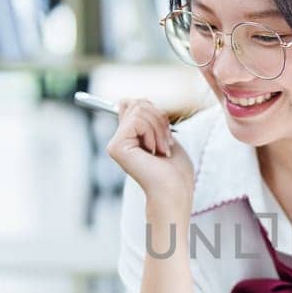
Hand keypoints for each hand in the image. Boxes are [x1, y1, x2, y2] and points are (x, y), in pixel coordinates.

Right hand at [106, 97, 193, 214]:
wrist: (174, 190)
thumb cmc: (175, 171)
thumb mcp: (163, 136)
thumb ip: (147, 119)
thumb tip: (126, 101)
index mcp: (130, 137)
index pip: (134, 104)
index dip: (154, 111)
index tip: (166, 133)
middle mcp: (119, 140)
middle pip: (138, 103)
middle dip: (160, 119)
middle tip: (166, 144)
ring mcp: (116, 143)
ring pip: (139, 109)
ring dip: (159, 129)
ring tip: (161, 150)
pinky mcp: (116, 146)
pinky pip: (137, 120)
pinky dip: (153, 133)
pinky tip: (153, 152)